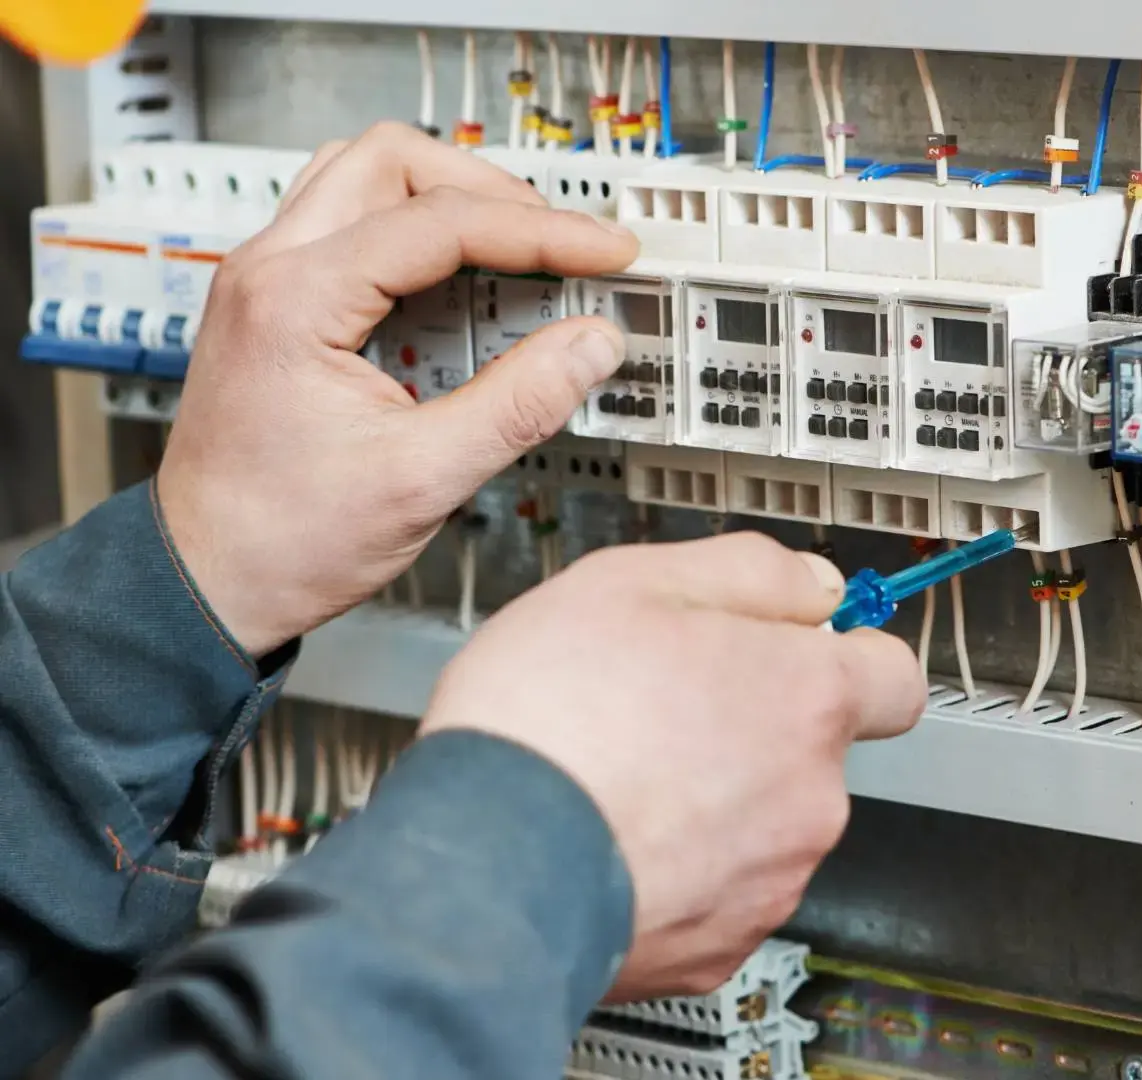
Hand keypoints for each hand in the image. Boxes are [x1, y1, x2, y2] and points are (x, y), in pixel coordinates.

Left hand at [156, 122, 639, 655]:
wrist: (208, 581)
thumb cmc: (282, 540)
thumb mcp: (423, 479)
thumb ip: (519, 402)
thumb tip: (590, 346)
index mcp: (295, 300)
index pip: (441, 222)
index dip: (542, 231)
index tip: (604, 252)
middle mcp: (269, 270)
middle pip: (394, 161)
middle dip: (491, 193)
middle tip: (558, 244)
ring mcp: (267, 281)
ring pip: (367, 179)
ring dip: (449, 203)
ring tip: (516, 256)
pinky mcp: (279, 304)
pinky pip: (353, 228)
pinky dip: (418, 238)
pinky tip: (462, 293)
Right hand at [420, 532, 927, 997]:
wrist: (483, 868)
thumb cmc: (547, 724)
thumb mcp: (636, 581)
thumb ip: (748, 572)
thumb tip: (810, 586)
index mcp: (805, 698)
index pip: (895, 676)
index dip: (850, 655)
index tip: (807, 649)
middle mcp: (809, 796)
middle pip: (813, 749)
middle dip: (753, 725)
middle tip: (663, 706)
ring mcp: (769, 880)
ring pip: (764, 822)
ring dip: (713, 797)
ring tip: (620, 775)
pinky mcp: (719, 947)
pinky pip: (717, 892)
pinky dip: (677, 867)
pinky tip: (610, 837)